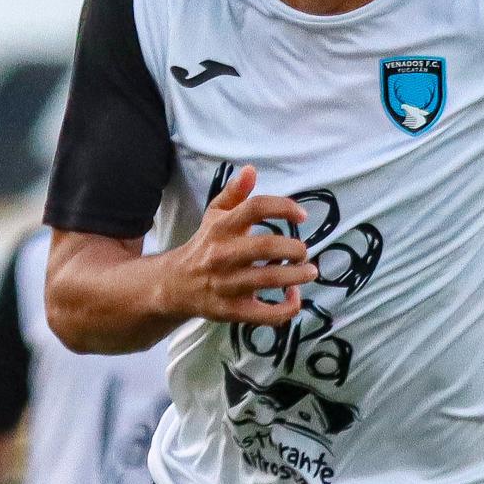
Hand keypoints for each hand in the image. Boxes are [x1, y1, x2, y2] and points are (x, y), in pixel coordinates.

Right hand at [161, 164, 320, 326]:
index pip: (255, 208)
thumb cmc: (204, 246)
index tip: (301, 216)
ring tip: (309, 272)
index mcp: (222, 227)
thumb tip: (251, 169)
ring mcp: (227, 284)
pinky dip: (287, 308)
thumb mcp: (214, 216)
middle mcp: (223, 254)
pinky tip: (293, 297)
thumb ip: (234, 193)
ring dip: (297, 276)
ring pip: (270, 279)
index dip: (284, 208)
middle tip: (303, 252)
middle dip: (294, 249)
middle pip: (266, 246)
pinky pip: (266, 314)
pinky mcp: (232, 310)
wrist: (175, 285)